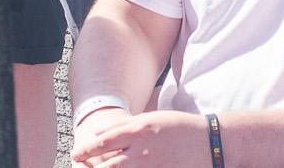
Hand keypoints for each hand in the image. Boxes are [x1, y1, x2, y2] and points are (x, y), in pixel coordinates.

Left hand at [67, 108, 214, 167]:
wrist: (209, 141)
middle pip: (108, 166)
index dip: (84, 150)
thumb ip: (122, 127)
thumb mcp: (147, 119)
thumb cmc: (176, 126)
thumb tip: (98, 133)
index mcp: (138, 132)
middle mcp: (143, 151)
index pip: (102, 143)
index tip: (75, 154)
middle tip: (80, 167)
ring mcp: (154, 166)